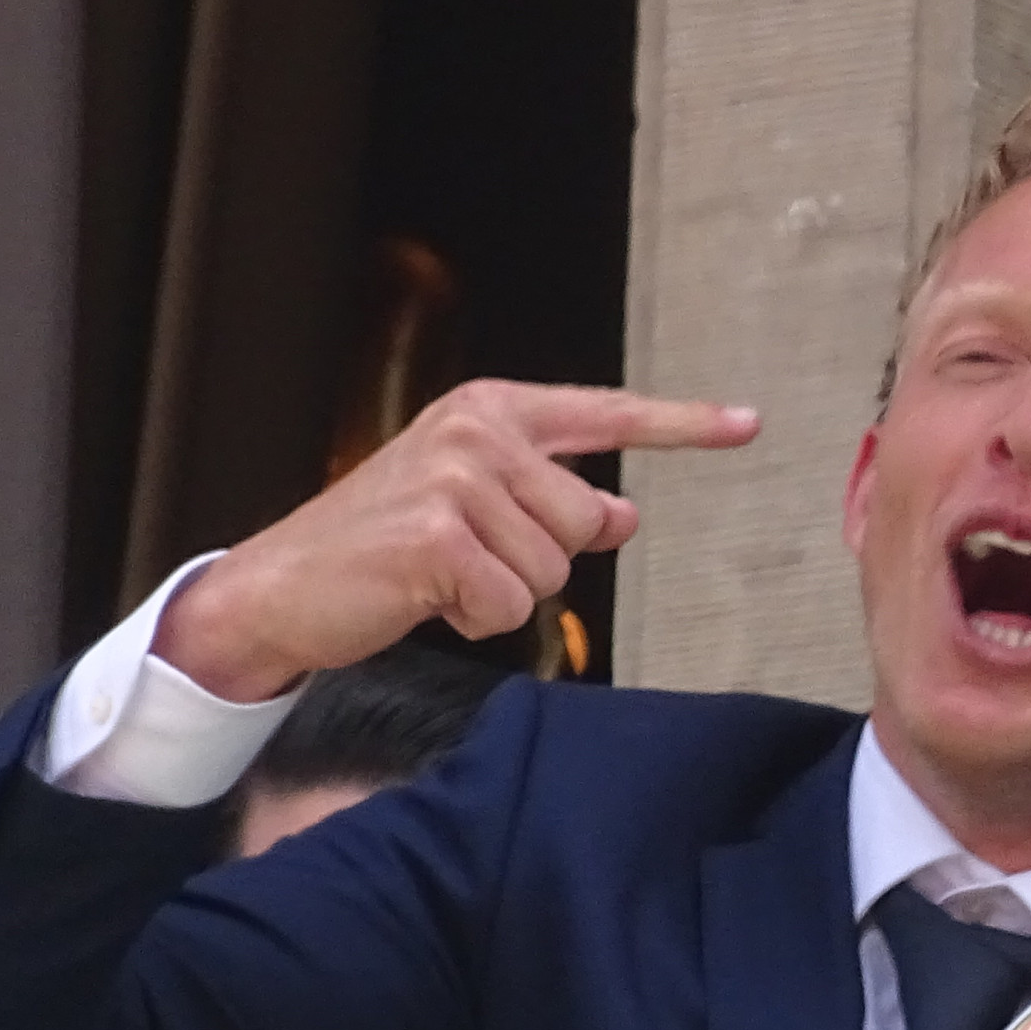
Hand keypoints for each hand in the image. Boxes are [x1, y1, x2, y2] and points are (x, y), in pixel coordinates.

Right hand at [155, 381, 757, 700]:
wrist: (282, 587)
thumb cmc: (379, 549)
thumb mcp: (473, 511)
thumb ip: (549, 502)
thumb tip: (622, 515)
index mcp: (490, 410)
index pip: (606, 414)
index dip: (683, 424)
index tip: (748, 423)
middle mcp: (478, 432)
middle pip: (586, 521)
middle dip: (536, 559)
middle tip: (463, 558)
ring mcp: (458, 480)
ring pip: (554, 569)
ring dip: (503, 593)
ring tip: (440, 576)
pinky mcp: (439, 537)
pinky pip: (511, 605)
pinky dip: (476, 619)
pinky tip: (427, 598)